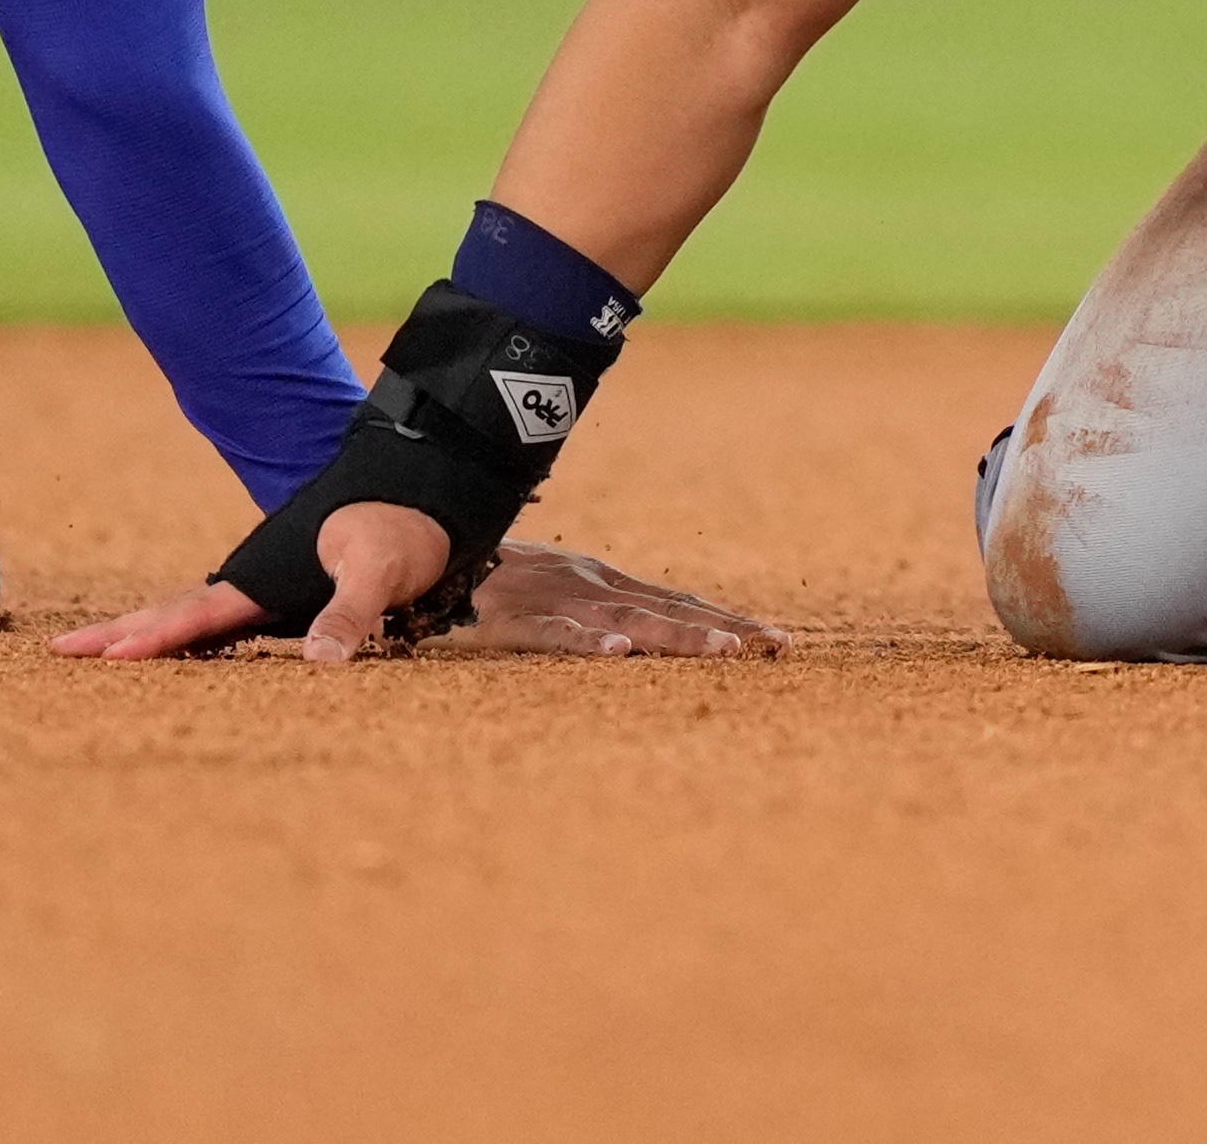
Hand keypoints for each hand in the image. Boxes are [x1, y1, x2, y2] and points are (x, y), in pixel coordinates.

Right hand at [48, 502, 453, 664]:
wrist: (420, 487)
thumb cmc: (401, 527)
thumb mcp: (381, 569)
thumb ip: (349, 614)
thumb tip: (318, 665)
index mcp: (264, 576)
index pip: (195, 616)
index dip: (152, 639)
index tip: (106, 657)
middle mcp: (253, 580)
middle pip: (172, 612)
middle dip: (118, 633)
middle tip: (59, 652)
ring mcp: (263, 585)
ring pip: (188, 613)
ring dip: (143, 632)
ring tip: (99, 652)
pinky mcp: (281, 592)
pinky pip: (218, 619)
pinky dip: (184, 633)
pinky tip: (173, 649)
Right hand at [453, 540, 789, 658]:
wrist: (427, 553)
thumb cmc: (493, 582)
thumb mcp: (556, 592)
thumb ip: (597, 614)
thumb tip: (643, 639)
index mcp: (604, 585)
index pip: (679, 602)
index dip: (726, 619)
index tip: (777, 640)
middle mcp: (591, 588)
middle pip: (670, 610)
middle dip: (726, 629)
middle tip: (779, 647)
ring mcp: (555, 601)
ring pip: (626, 621)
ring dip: (678, 636)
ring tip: (726, 652)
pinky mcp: (512, 620)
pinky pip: (554, 632)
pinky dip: (587, 641)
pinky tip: (618, 652)